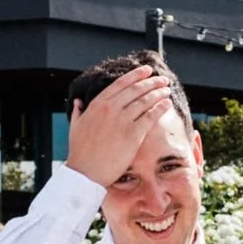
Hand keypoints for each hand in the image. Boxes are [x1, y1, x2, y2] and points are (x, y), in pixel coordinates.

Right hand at [66, 67, 175, 185]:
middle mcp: (111, 109)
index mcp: (97, 104)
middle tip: (162, 79)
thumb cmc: (79, 152)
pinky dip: (160, 108)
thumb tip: (77, 102)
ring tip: (167, 90)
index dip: (136, 75)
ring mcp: (122, 121)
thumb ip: (78, 112)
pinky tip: (167, 104)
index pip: (121, 83)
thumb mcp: (75, 127)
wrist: (85, 172)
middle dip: (152, 82)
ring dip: (159, 93)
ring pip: (145, 101)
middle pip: (136, 89)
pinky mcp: (133, 135)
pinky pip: (150, 117)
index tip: (147, 70)